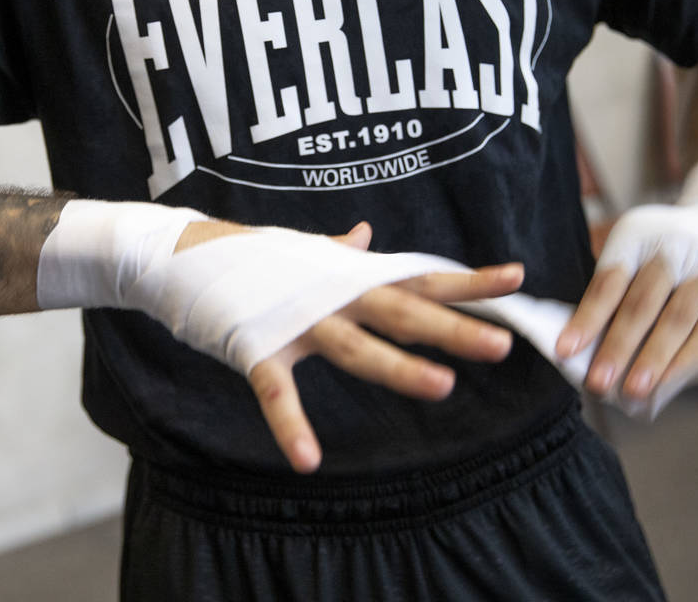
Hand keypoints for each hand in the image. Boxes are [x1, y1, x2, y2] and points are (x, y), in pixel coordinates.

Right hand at [178, 220, 523, 472]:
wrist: (180, 252)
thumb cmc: (247, 255)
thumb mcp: (302, 250)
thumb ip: (339, 251)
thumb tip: (365, 236)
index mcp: (349, 277)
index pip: (418, 278)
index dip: (468, 282)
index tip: (517, 277)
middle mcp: (332, 295)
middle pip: (402, 313)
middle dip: (452, 329)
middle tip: (502, 343)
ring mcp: (296, 321)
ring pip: (356, 349)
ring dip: (399, 369)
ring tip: (442, 388)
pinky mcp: (256, 347)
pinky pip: (277, 393)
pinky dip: (291, 426)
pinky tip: (308, 461)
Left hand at [555, 193, 697, 400]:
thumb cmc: (669, 251)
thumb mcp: (638, 250)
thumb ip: (616, 289)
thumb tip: (584, 345)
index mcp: (636, 237)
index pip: (608, 283)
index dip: (587, 319)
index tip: (564, 351)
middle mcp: (672, 249)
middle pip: (641, 304)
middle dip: (617, 347)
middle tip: (598, 382)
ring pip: (676, 319)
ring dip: (653, 358)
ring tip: (632, 390)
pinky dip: (687, 358)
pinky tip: (668, 380)